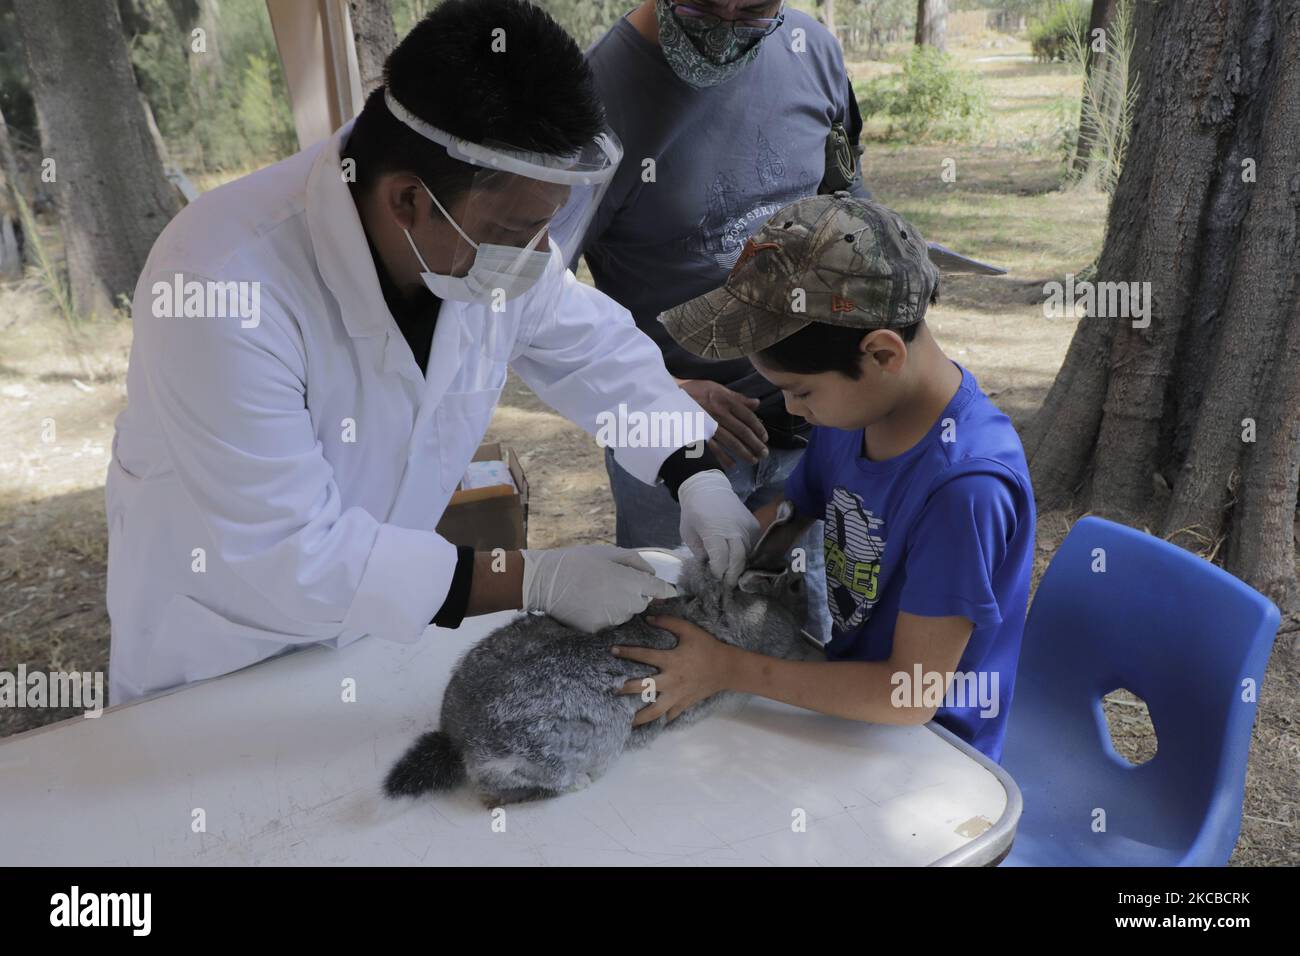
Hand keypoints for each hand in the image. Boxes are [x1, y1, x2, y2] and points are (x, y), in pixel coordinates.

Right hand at [520, 545, 675, 632]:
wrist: (546, 581)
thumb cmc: (578, 561)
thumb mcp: (609, 553)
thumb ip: (636, 562)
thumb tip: (651, 574)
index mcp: (631, 583)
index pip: (660, 591)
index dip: (666, 591)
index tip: (669, 592)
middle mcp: (625, 604)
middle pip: (642, 603)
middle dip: (636, 594)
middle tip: (615, 582)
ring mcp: (611, 619)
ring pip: (626, 614)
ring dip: (620, 605)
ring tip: (599, 591)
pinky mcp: (597, 629)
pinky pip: (609, 622)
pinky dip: (604, 614)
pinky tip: (589, 602)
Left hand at [612, 614, 732, 724]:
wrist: (726, 668)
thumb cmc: (706, 647)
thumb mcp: (689, 630)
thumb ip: (668, 622)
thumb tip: (648, 617)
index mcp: (671, 660)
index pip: (643, 656)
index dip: (626, 652)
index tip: (612, 651)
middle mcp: (671, 680)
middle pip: (643, 687)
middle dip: (624, 688)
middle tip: (610, 689)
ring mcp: (677, 695)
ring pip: (654, 711)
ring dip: (638, 717)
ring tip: (624, 721)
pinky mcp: (683, 704)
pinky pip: (669, 715)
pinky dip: (659, 720)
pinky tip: (648, 724)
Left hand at [677, 469, 759, 588]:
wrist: (707, 487)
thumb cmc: (694, 512)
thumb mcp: (688, 534)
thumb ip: (700, 552)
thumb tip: (711, 568)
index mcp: (713, 532)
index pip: (721, 560)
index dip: (719, 573)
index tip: (715, 579)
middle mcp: (733, 530)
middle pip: (739, 560)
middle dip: (733, 575)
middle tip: (728, 585)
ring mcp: (746, 527)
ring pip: (748, 554)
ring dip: (741, 566)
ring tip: (734, 574)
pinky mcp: (754, 524)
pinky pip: (754, 544)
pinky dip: (748, 554)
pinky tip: (741, 559)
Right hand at [679, 379, 768, 467]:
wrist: (669, 396)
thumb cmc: (694, 391)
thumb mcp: (716, 387)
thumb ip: (737, 397)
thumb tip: (756, 403)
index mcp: (725, 400)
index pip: (747, 416)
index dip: (758, 428)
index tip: (764, 438)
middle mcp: (719, 413)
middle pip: (742, 431)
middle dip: (755, 444)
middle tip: (764, 454)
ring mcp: (708, 425)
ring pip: (730, 442)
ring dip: (744, 452)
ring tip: (753, 460)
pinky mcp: (698, 434)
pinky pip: (713, 449)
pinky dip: (723, 459)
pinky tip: (732, 466)